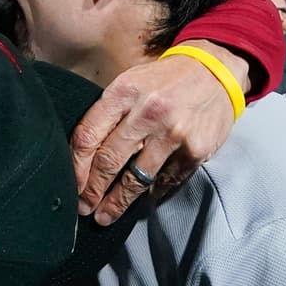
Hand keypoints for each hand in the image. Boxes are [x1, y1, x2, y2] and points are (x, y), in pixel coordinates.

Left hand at [71, 41, 245, 225]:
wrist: (214, 70)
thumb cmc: (163, 80)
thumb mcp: (130, 82)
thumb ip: (108, 113)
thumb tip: (82, 153)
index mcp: (124, 92)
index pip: (89, 136)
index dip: (76, 166)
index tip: (71, 185)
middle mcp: (148, 113)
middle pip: (109, 160)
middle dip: (93, 190)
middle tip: (83, 207)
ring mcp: (174, 134)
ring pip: (137, 178)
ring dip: (118, 202)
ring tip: (105, 215)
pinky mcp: (195, 150)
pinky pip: (166, 180)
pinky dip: (151, 192)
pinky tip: (141, 201)